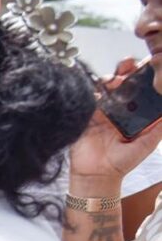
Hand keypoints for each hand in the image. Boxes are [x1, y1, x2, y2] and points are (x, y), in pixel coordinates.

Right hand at [70, 58, 161, 182]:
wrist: (97, 176)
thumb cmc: (123, 162)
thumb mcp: (147, 144)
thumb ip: (158, 128)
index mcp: (132, 113)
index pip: (138, 89)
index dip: (141, 76)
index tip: (145, 66)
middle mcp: (116, 109)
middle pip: (121, 83)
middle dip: (125, 70)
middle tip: (128, 64)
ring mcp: (100, 111)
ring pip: (104, 87)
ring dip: (110, 79)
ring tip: (115, 79)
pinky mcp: (85, 116)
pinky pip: (88, 99)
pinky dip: (93, 92)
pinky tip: (100, 91)